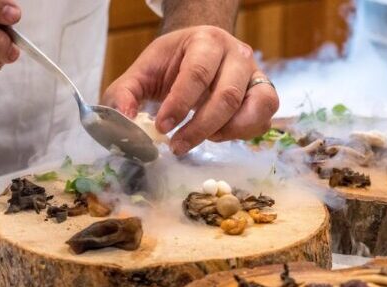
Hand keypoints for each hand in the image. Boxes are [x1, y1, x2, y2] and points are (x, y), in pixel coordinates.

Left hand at [103, 25, 278, 154]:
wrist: (200, 53)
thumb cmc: (172, 64)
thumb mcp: (143, 72)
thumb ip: (124, 94)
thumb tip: (122, 121)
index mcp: (206, 41)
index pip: (197, 73)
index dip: (179, 104)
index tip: (161, 127)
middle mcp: (237, 54)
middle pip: (227, 95)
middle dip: (200, 127)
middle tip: (177, 146)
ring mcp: (256, 74)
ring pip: (254, 108)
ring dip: (225, 132)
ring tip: (202, 139)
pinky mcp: (264, 95)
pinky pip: (263, 120)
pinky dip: (242, 134)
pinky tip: (218, 135)